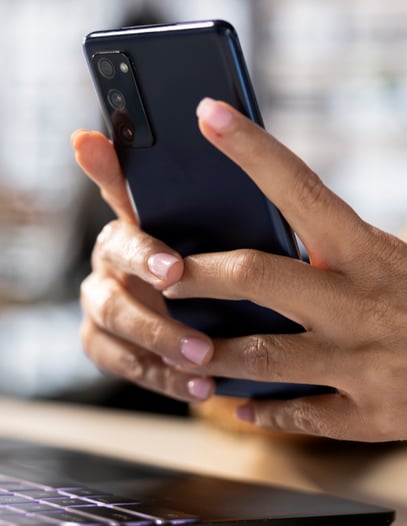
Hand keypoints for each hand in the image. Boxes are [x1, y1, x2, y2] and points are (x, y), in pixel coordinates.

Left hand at [72, 100, 406, 444]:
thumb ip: (340, 262)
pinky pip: (299, 415)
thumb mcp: (402, 262)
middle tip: (161, 273)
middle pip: (254, 278)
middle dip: (196, 276)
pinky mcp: (372, 414)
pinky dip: (262, 412)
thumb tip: (278, 257)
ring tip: (181, 353)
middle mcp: (359, 302)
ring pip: (260, 358)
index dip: (248, 147)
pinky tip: (238, 407)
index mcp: (370, 252)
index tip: (206, 112)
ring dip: (212, 357)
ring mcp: (363, 362)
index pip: (300, 186)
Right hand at [72, 130, 214, 403]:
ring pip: (119, 339)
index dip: (145, 255)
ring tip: (204, 366)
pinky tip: (203, 388)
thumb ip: (139, 182)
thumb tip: (83, 138)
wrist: (190, 286)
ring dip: (161, 355)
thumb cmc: (188, 241)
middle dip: (156, 322)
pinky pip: (129, 368)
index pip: (123, 241)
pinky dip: (166, 381)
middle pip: (115, 303)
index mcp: (121, 234)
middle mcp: (103, 273)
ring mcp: (101, 313)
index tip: (174, 270)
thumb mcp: (181, 212)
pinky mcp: (105, 348)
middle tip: (198, 342)